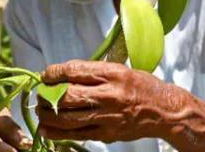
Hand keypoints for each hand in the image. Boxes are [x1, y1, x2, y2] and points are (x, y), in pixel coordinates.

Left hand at [35, 60, 185, 142]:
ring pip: (68, 118)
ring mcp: (107, 117)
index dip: (54, 73)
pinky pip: (76, 135)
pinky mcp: (107, 134)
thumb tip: (61, 75)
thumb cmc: (140, 86)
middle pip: (68, 96)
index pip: (75, 71)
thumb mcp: (119, 70)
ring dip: (48, 115)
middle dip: (48, 95)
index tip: (45, 75)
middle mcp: (109, 95)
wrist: (163, 111)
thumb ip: (93, 72)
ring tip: (41, 111)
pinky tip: (46, 129)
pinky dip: (57, 133)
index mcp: (113, 74)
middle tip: (41, 94)